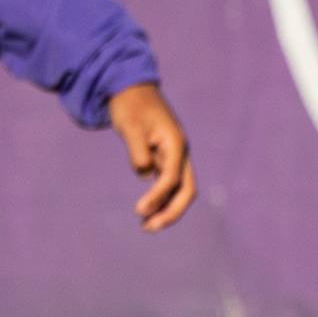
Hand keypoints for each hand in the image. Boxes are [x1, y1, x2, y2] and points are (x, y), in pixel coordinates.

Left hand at [107, 82, 194, 230]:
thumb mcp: (130, 125)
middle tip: (149, 227)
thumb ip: (138, 150)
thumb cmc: (130, 105)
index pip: (173, 177)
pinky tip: (146, 211)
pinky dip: (160, 199)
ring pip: (179, 190)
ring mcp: (174, 156)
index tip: (139, 211)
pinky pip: (168, 185)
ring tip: (145, 226)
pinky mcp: (164, 159)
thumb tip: (144, 173)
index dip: (158, 196)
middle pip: (186, 190)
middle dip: (171, 212)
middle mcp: (180, 152)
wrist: (130, 89)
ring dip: (166, 209)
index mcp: (176, 143)